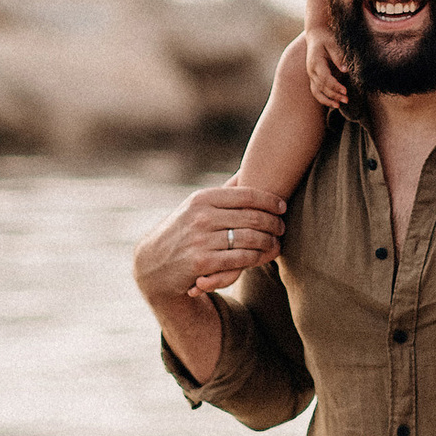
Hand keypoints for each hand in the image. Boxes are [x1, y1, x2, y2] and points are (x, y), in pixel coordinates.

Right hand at [131, 183, 286, 305]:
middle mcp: (201, 216)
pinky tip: (262, 256)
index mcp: (202, 198)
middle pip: (252, 217)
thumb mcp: (196, 206)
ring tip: (276, 242)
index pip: (246, 195)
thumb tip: (246, 171)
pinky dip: (256, 257)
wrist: (154, 263)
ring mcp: (201, 239)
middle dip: (273, 223)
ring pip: (250, 239)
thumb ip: (222, 193)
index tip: (282, 206)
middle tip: (282, 227)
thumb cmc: (183, 231)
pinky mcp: (202, 262)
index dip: (270, 201)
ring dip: (268, 242)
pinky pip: (240, 259)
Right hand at [303, 32, 348, 109]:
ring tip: (339, 105)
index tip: (345, 91)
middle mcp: (311, 70)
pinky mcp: (314, 78)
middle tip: (346, 99)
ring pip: (317, 92)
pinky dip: (324, 99)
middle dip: (334, 94)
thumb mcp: (332, 43)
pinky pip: (317, 92)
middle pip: (321, 87)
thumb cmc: (326, 38)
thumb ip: (338, 56)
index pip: (325, 78)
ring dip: (328, 100)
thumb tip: (345, 70)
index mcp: (315, 62)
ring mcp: (311, 75)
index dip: (335, 86)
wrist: (316, 35)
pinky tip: (334, 103)